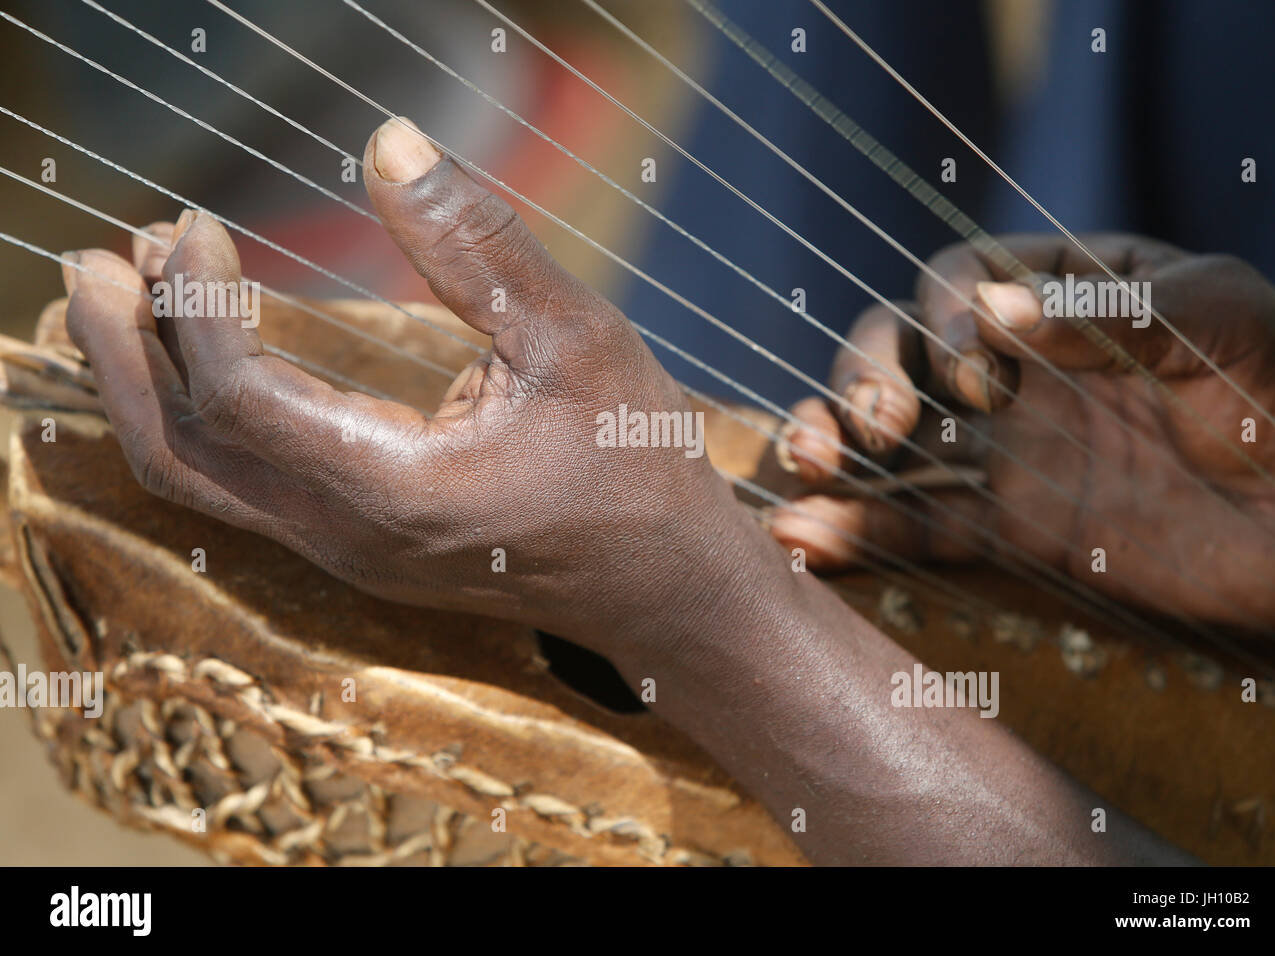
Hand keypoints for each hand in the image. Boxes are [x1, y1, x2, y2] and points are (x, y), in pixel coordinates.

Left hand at [60, 117, 755, 668]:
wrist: (664, 587)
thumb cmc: (634, 465)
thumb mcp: (576, 340)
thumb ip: (477, 246)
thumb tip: (389, 143)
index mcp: (397, 490)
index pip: (241, 398)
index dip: (197, 305)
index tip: (194, 224)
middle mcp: (349, 536)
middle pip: (181, 454)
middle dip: (123, 353)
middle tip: (97, 260)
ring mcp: (347, 551)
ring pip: (200, 479)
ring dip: (148, 387)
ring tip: (124, 296)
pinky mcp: (358, 545)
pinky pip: (241, 487)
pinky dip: (198, 416)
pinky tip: (198, 357)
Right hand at [771, 234, 1274, 629]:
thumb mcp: (1219, 318)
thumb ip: (1108, 311)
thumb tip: (992, 309)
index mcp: (1061, 292)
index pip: (957, 282)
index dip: (941, 318)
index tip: (976, 372)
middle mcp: (1017, 368)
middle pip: (898, 356)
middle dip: (863, 380)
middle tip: (877, 425)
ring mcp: (1007, 451)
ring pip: (893, 444)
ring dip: (834, 452)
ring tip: (804, 474)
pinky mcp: (1012, 531)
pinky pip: (923, 527)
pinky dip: (862, 534)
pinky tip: (803, 539)